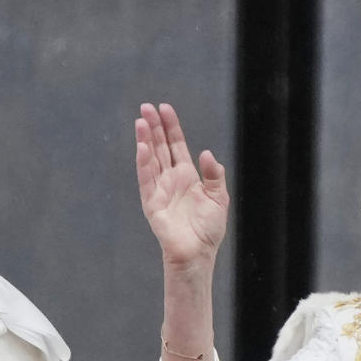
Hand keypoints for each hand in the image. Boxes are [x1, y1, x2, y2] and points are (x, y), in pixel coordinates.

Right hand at [135, 103, 228, 267]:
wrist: (198, 253)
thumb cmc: (208, 230)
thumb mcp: (219, 198)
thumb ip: (214, 175)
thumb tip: (205, 153)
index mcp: (187, 176)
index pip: (176, 145)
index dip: (171, 127)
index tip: (165, 108)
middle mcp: (171, 179)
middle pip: (160, 147)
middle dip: (154, 127)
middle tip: (146, 107)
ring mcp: (159, 190)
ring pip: (150, 159)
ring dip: (145, 140)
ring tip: (141, 121)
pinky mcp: (152, 203)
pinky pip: (146, 180)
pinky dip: (144, 163)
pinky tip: (142, 147)